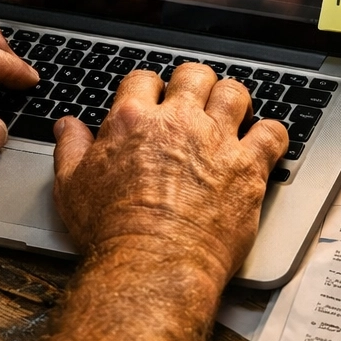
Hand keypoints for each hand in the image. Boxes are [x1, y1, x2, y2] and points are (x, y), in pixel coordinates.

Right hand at [50, 65, 288, 285]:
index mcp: (133, 121)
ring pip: (234, 93)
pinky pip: (272, 133)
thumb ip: (71, 149)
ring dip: (233, 99)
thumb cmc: (112, 233)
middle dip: (194, 83)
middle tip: (196, 100)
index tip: (154, 99)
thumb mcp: (71, 187)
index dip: (149, 87)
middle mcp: (178, 122)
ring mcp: (217, 142)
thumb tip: (68, 126)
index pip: (144, 79)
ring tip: (232, 112)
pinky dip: (271, 133)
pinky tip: (264, 140)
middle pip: (194, 75)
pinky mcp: (248, 168)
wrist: (152, 266)